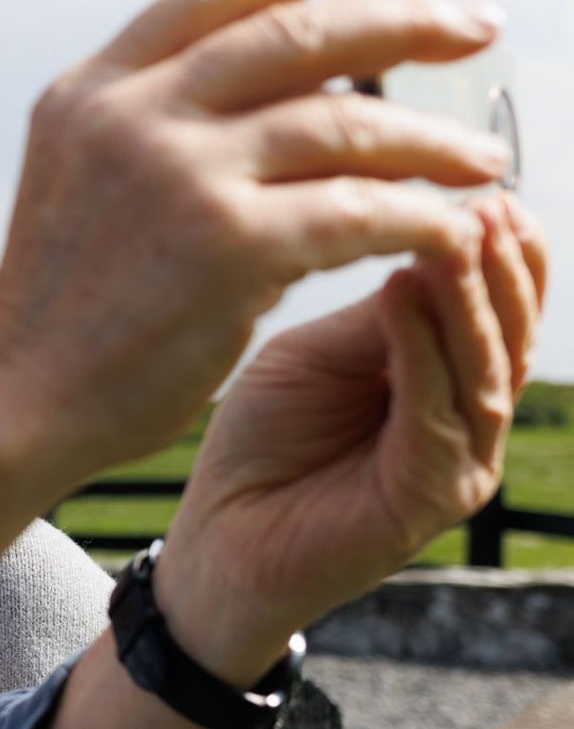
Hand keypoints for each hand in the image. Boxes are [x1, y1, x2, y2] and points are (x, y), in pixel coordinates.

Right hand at [0, 0, 507, 492]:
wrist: (17, 399)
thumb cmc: (63, 307)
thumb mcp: (82, 177)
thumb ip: (155, 120)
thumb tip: (289, 82)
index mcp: (92, 90)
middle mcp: (131, 114)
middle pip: (296, 34)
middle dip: (405, 21)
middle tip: (476, 26)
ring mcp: (179, 174)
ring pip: (343, 122)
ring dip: (430, 138)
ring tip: (481, 158)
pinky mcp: (229, 246)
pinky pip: (359, 210)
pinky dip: (419, 215)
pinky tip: (450, 227)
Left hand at [160, 194, 546, 678]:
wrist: (217, 541)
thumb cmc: (260, 442)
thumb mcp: (315, 356)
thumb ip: (376, 316)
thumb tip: (430, 240)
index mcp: (449, 382)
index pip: (499, 308)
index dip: (501, 249)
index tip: (485, 187)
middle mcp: (469, 422)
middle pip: (510, 333)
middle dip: (500, 266)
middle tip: (484, 203)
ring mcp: (459, 463)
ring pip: (485, 370)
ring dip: (470, 298)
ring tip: (452, 234)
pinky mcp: (429, 498)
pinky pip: (438, 413)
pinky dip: (423, 351)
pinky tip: (401, 294)